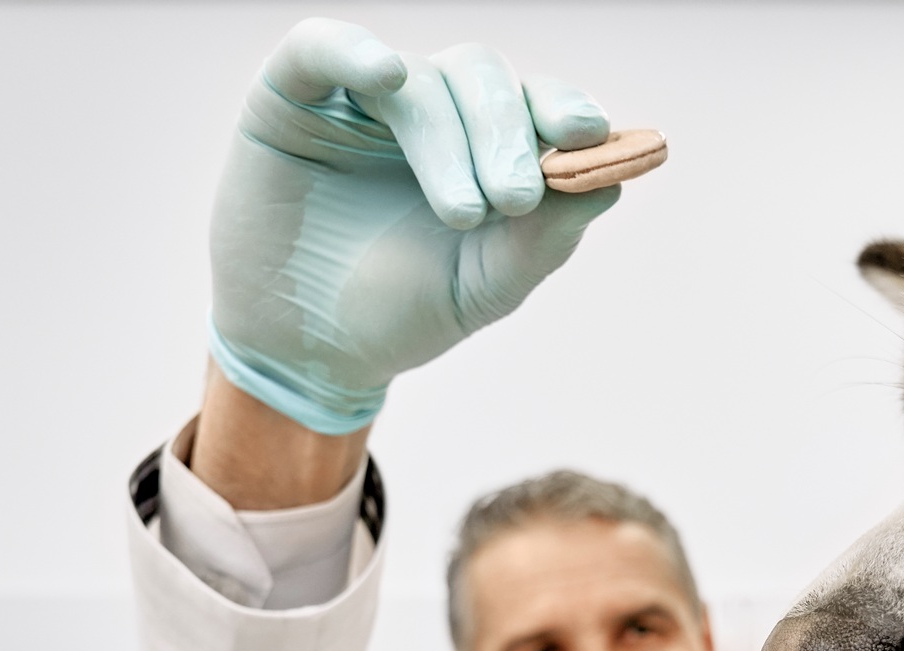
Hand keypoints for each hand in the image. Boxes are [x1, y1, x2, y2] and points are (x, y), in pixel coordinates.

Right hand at [208, 19, 621, 433]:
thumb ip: (545, 237)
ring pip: (422, 80)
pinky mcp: (290, 94)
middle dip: (508, 134)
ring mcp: (359, 98)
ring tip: (462, 213)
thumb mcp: (484, 287)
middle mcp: (430, 109)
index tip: (588, 134)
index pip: (533, 100)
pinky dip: (356, 51)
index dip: (563, 106)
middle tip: (517, 198)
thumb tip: (613, 177)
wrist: (308, 352)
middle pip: (483, 78)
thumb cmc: (401, 314)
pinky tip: (389, 74)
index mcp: (484, 143)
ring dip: (449, 140)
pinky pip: (322, 46)